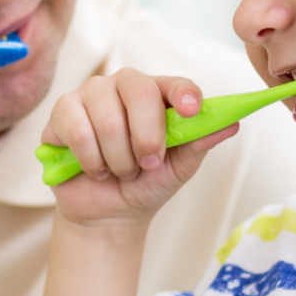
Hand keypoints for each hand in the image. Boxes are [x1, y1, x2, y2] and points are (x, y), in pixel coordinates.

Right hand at [41, 67, 238, 229]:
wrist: (108, 213)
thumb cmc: (147, 183)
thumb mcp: (179, 167)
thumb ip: (200, 142)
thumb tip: (232, 124)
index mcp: (158, 94)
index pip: (174, 83)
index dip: (183, 93)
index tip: (191, 111)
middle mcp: (124, 85)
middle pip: (138, 90)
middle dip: (147, 135)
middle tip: (148, 163)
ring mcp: (91, 94)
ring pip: (107, 116)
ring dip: (118, 157)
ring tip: (120, 170)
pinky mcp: (63, 110)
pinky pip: (78, 129)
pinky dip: (90, 159)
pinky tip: (94, 168)